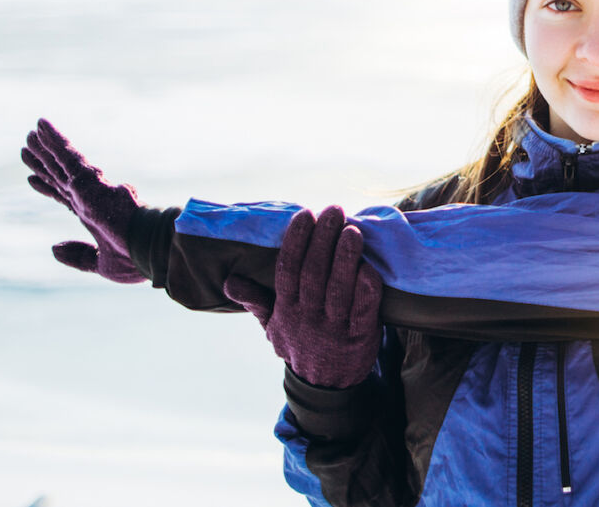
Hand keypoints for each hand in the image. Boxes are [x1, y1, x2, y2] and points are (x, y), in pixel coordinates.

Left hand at [22, 118, 147, 283]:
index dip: (47, 187)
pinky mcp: (89, 179)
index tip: (31, 179)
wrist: (150, 249)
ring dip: (44, 147)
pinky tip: (41, 127)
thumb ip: (78, 255)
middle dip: (43, 163)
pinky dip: (54, 140)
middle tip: (26, 148)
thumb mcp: (101, 263)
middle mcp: (89, 198)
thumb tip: (54, 248)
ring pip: (60, 162)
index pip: (64, 197)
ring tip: (31, 134)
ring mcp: (89, 188)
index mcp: (93, 216)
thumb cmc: (134, 258)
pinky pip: (67, 155)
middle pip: (59, 176)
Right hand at [223, 206, 382, 387]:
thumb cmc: (299, 345)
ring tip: (352, 231)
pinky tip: (369, 266)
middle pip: (313, 273)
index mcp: (286, 310)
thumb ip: (256, 301)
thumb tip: (230, 281)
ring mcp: (334, 328)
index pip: (287, 270)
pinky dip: (366, 287)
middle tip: (333, 211)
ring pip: (339, 289)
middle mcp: (308, 317)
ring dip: (345, 258)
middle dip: (323, 240)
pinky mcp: (360, 336)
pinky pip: (363, 309)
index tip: (304, 215)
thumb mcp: (272, 327)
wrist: (324, 387)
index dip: (296, 241)